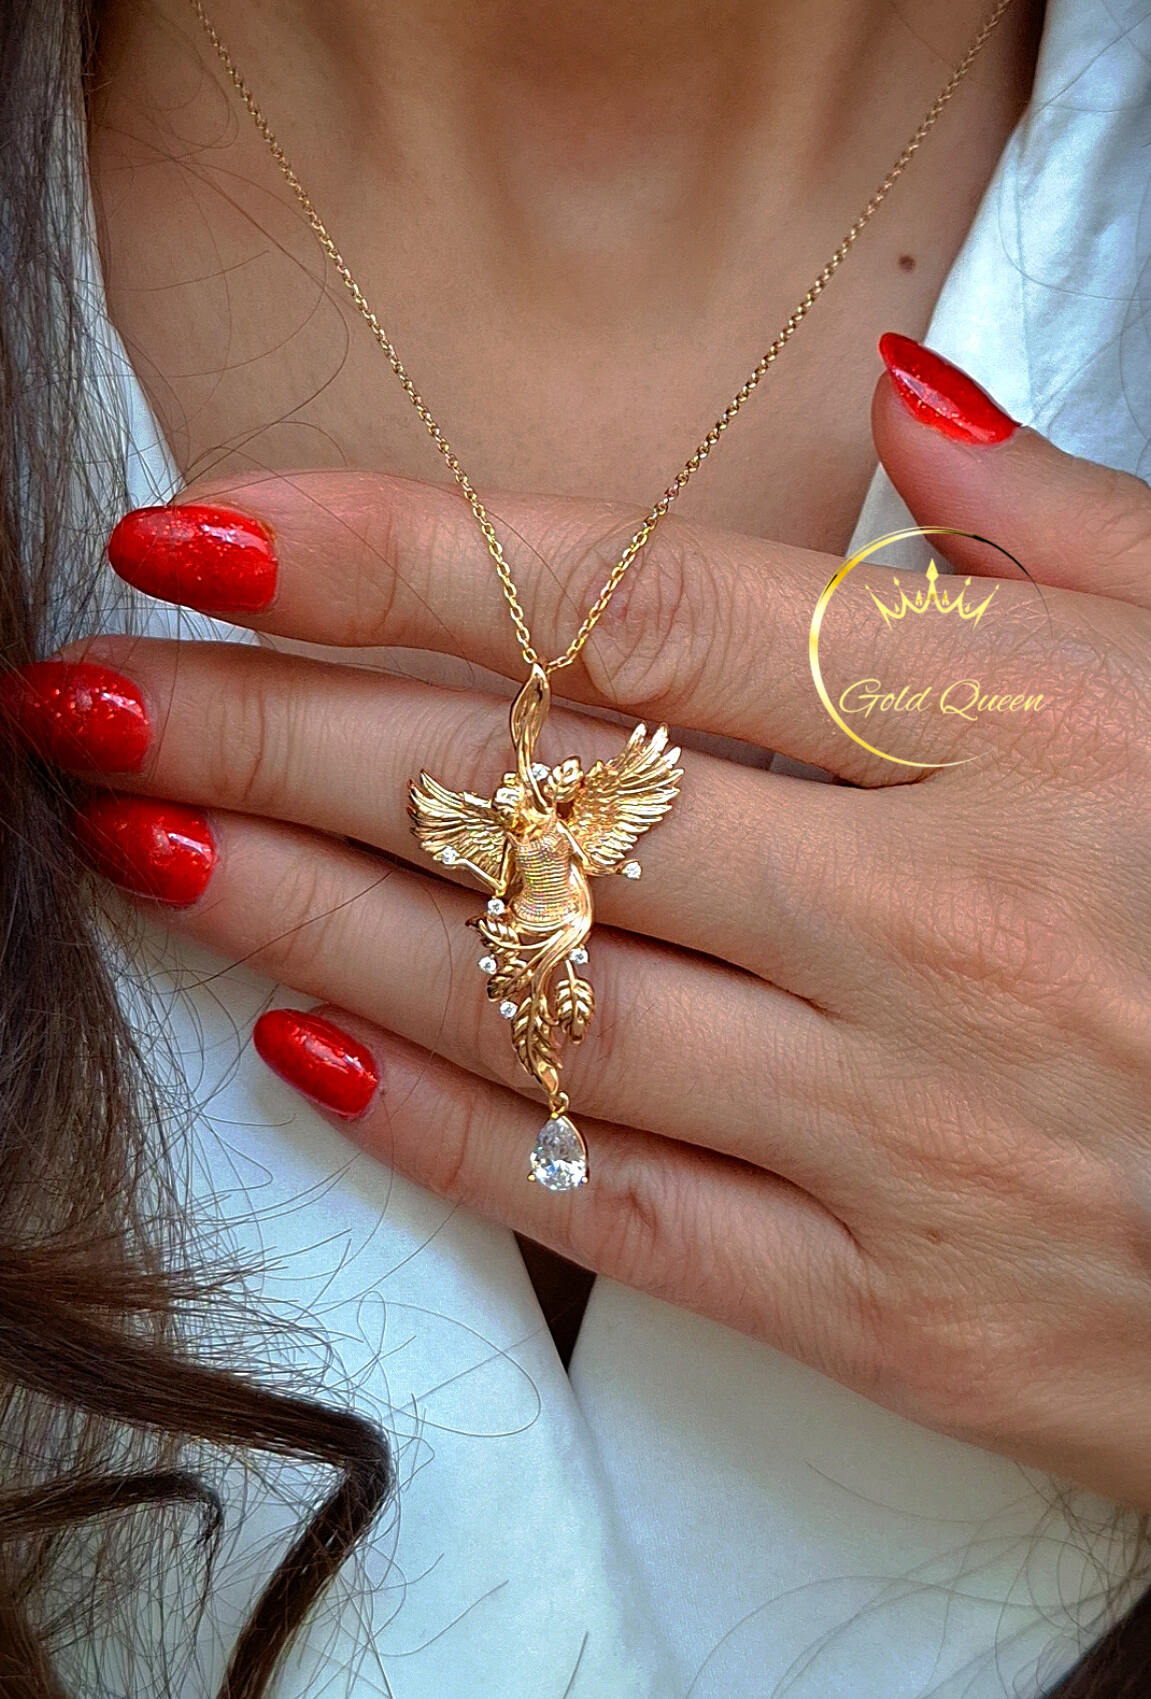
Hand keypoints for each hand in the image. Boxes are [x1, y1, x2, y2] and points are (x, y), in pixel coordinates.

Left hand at [10, 341, 1150, 1508]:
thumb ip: (1065, 528)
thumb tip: (901, 390)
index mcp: (1020, 728)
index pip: (633, 607)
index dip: (393, 557)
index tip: (201, 529)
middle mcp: (928, 918)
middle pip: (525, 796)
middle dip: (267, 730)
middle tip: (80, 688)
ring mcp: (896, 1126)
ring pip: (530, 995)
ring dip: (298, 908)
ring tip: (131, 838)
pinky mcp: (894, 1307)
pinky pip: (612, 1203)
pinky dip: (441, 1125)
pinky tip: (297, 1043)